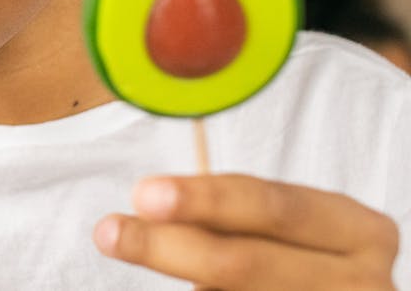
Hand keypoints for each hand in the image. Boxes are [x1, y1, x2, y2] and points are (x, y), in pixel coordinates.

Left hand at [94, 174, 399, 289]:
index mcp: (361, 231)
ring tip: (142, 252)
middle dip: (169, 246)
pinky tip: (194, 289)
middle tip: (111, 232)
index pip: (272, 206)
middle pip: (246, 261)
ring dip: (190, 285)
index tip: (143, 194)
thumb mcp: (285, 232)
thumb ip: (233, 218)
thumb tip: (151, 204)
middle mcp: (364, 281)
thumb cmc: (302, 263)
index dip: (206, 199)